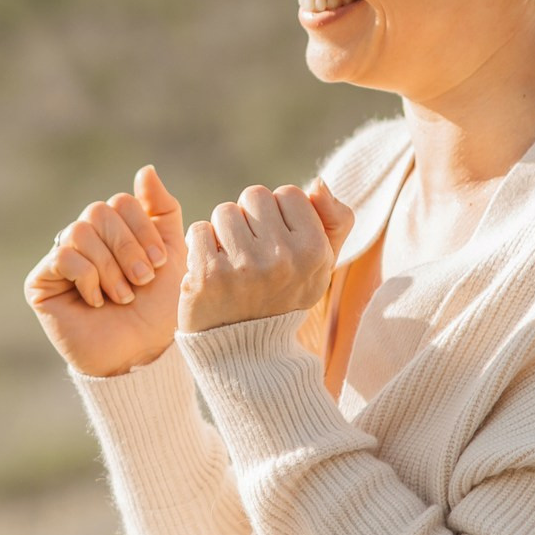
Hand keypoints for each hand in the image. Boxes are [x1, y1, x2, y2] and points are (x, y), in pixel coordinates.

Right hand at [25, 166, 185, 377]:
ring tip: (122, 295)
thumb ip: (162, 211)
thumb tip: (145, 169)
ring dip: (110, 267)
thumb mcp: (171, 254)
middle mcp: (84, 239)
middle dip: (127, 247)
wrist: (141, 354)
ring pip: (80, 231)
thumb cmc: (159, 311)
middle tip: (142, 280)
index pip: (121, 202)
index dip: (143, 230)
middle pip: (99, 211)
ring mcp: (60, 259)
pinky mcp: (40, 282)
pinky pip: (62, 256)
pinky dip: (88, 278)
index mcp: (114, 231)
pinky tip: (96, 302)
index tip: (159, 264)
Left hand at [178, 183, 354, 333]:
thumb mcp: (321, 264)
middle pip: (254, 196)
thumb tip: (318, 182)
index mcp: (314, 251)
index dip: (279, 215)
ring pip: (224, 211)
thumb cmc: (285, 297)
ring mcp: (243, 268)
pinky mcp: (208, 276)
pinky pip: (199, 230)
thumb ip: (335, 220)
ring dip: (224, 232)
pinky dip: (201, 247)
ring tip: (233, 263)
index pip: (289, 193)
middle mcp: (282, 259)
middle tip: (253, 255)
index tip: (278, 245)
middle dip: (250, 219)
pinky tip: (212, 272)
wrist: (248, 352)